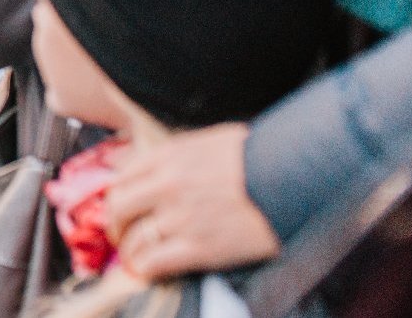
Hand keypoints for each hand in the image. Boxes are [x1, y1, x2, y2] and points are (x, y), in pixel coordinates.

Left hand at [106, 123, 279, 278]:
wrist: (296, 180)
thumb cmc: (259, 159)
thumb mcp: (208, 141)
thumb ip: (170, 153)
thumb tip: (131, 159)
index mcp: (169, 156)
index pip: (121, 178)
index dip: (115, 197)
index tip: (120, 208)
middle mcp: (168, 185)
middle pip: (119, 208)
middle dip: (116, 225)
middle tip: (121, 234)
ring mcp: (181, 217)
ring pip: (134, 240)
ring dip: (131, 252)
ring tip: (137, 256)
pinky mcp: (199, 247)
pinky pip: (154, 262)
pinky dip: (146, 269)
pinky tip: (149, 270)